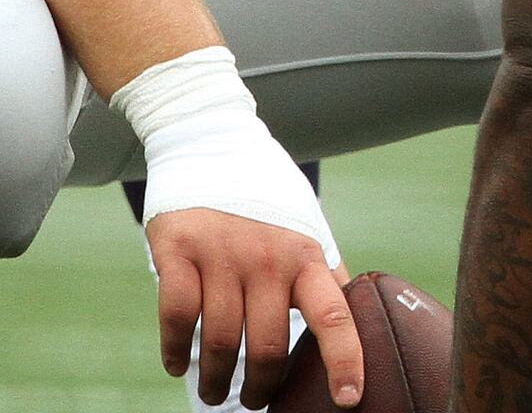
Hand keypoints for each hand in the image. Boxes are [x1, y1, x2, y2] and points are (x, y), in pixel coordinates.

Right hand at [151, 207, 357, 409]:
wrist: (211, 145)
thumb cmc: (265, 203)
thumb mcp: (304, 232)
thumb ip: (323, 277)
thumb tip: (357, 326)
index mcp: (305, 255)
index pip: (334, 316)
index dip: (345, 361)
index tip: (348, 399)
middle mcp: (267, 256)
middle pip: (266, 345)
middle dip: (262, 386)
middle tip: (256, 401)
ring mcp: (220, 253)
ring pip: (218, 340)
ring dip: (214, 378)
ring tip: (214, 391)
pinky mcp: (177, 250)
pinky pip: (176, 317)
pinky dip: (174, 351)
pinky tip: (177, 365)